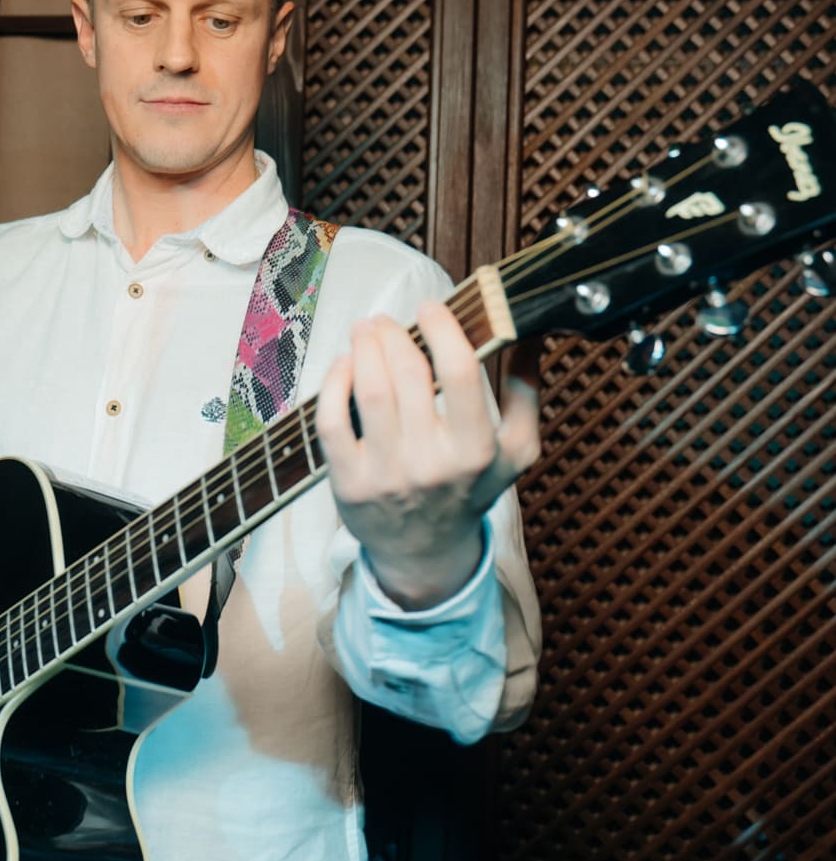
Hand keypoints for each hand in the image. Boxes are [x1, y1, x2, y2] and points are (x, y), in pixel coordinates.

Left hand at [315, 303, 539, 607]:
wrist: (426, 552)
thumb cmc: (469, 490)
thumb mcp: (515, 451)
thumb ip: (526, 392)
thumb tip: (529, 331)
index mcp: (476, 451)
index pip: (461, 373)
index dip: (443, 330)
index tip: (431, 308)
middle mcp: (431, 464)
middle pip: (407, 375)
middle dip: (394, 334)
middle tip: (387, 320)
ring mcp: (386, 474)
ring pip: (368, 391)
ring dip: (363, 348)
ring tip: (365, 332)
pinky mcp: (348, 482)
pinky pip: (331, 421)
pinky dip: (334, 383)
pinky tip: (344, 366)